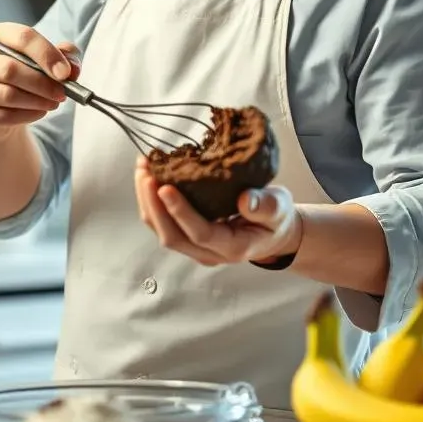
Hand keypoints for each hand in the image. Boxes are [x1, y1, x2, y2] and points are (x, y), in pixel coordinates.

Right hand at [0, 23, 80, 139]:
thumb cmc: (25, 75)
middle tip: (63, 92)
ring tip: (54, 102)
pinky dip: (29, 115)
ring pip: (8, 95)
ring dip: (38, 101)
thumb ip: (64, 56)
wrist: (1, 107)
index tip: (65, 72)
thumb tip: (72, 68)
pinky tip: (40, 111)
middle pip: (11, 69)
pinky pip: (5, 116)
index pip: (22, 37)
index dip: (47, 54)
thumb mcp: (46, 59)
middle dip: (43, 83)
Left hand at [134, 156, 302, 266]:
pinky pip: (162, 223)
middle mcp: (209, 253)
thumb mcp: (279, 208)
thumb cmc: (276, 218)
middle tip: (146, 172)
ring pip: (162, 231)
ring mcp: (195, 247)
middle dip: (154, 204)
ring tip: (142, 168)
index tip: (165, 187)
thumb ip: (265, 206)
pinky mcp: (186, 236)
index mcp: (233, 247)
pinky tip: (148, 175)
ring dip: (147, 201)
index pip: (201, 233)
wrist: (274, 233)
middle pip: (172, 236)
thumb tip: (245, 200)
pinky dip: (151, 200)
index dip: (181, 212)